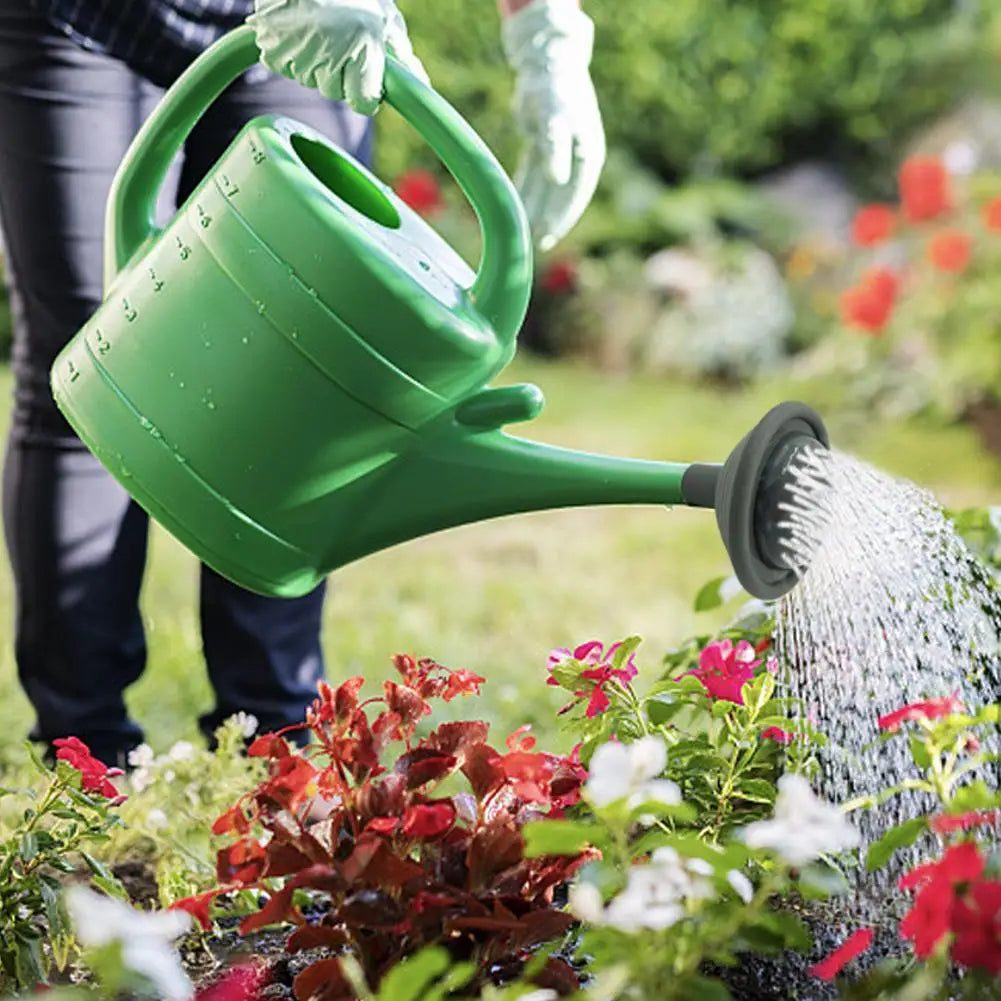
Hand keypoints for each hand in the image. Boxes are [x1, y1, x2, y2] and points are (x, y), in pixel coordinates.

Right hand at [248, 0, 427, 115]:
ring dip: (314, 62)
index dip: (365, 93)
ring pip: (310, 80)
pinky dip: (290, 53)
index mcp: (362, 48)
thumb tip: (422, 86)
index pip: (364, 104)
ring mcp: (298, 55)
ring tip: (317, 28)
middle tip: (338, 39)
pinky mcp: (272, 50)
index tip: (364, 80)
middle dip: (338, 73)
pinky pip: (285, 67)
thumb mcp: (384, 19)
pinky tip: (298, 29)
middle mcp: (330, 54)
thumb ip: (401, 56)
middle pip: (335, 92)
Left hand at [502, 0, 605, 250]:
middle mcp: (577, 157)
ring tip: (521, 233)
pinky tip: (514, 208)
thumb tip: (558, 181)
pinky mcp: (543, 146)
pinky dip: (525, 192)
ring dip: (534, 209)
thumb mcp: (555, 117)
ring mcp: (560, 152)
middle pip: (561, 197)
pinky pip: (533, 176)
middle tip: (533, 243)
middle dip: (547, 220)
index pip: (576, 194)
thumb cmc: (554, 88)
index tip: (547, 236)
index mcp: (588, 154)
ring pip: (545, 189)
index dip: (562, 217)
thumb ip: (555, 147)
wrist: (549, 61)